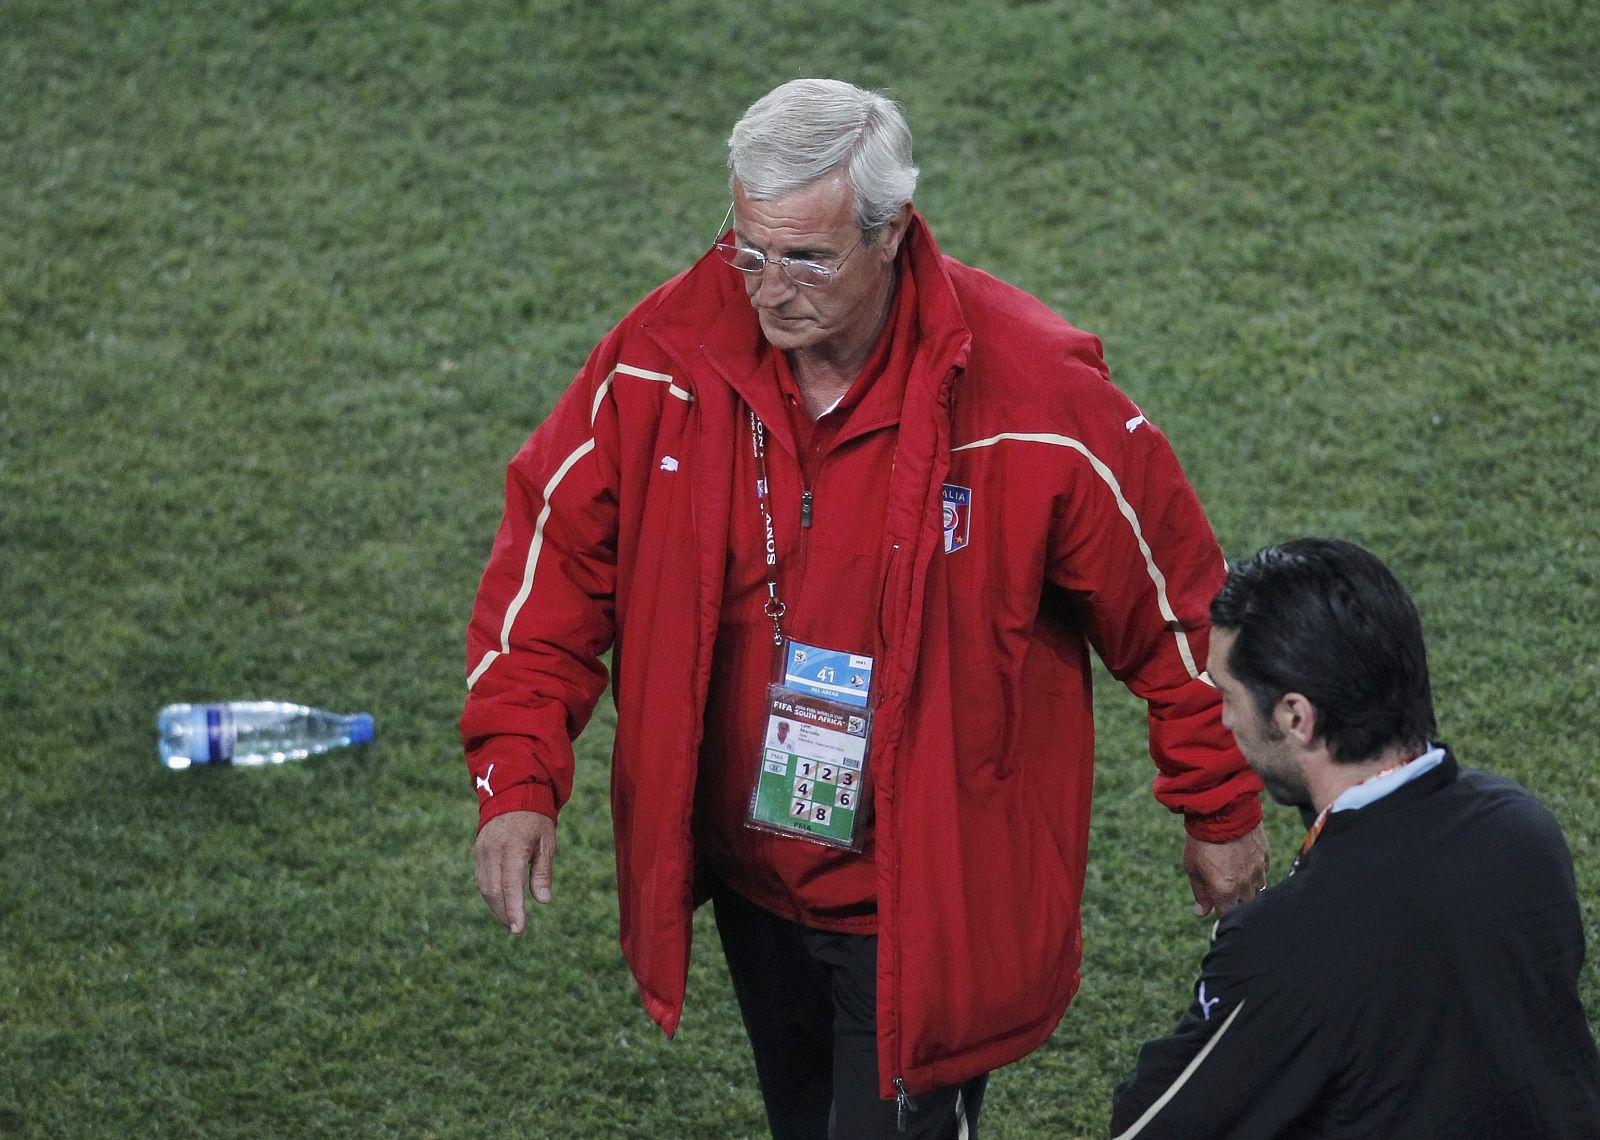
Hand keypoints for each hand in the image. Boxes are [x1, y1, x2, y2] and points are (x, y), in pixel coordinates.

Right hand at [474, 810, 557, 934]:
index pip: (510, 887)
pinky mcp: (478, 852)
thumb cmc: (536, 820)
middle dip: (504, 913)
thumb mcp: (547, 843)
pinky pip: (481, 878)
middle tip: (516, 928)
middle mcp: (493, 851)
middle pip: (494, 891)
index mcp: (513, 849)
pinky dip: (490, 894)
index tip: (519, 929)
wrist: (513, 795)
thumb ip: (542, 872)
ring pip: (485, 887)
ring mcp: (482, 852)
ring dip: (496, 906)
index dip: (514, 910)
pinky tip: (501, 902)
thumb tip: (544, 901)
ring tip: (510, 919)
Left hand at [1183, 823, 1268, 917]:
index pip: (1226, 915)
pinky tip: (1245, 864)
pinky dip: (1255, 873)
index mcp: (1225, 891)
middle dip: (1234, 901)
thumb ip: (1200, 892)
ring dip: (1247, 888)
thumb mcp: (1193, 867)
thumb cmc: (1202, 840)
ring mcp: (1258, 871)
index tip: (1215, 906)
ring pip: (1257, 890)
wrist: (1222, 811)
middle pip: (1244, 904)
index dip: (1220, 912)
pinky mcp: (1265, 856)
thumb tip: (1201, 912)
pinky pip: (1263, 873)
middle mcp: (1245, 885)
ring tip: (1235, 875)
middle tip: (1223, 888)